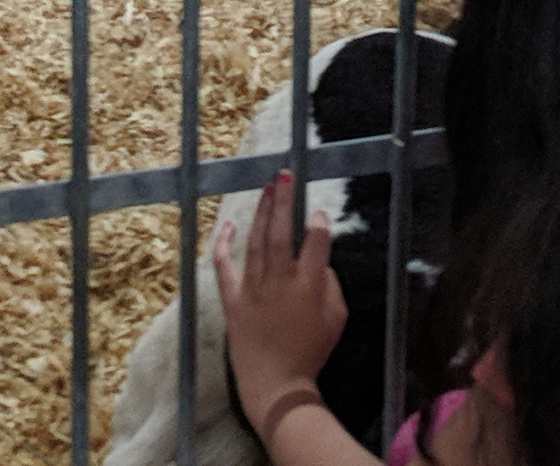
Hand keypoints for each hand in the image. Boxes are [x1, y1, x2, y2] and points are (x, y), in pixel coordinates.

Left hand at [212, 173, 346, 443]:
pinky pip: (224, 266)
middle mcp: (280, 281)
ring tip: (268, 188)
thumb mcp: (336, 319)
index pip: (315, 242)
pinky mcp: (232, 299)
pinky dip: (223, 244)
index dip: (318, 223)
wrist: (276, 383)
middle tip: (285, 175)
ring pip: (256, 241)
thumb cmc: (311, 352)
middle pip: (281, 232)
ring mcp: (253, 288)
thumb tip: (318, 262)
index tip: (318, 212)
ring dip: (262, 212)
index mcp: (308, 285)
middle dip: (284, 200)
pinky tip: (227, 224)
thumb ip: (330, 285)